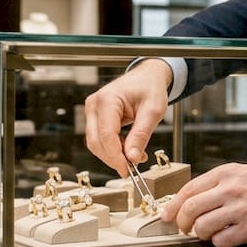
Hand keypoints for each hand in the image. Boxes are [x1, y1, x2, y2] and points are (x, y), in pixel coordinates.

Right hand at [83, 59, 172, 175]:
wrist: (147, 77)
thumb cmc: (150, 87)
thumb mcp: (153, 111)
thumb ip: (141, 135)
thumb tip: (132, 158)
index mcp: (108, 99)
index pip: (105, 135)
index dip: (115, 156)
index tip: (127, 169)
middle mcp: (95, 104)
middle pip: (96, 142)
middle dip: (113, 158)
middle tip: (132, 168)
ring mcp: (93, 110)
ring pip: (96, 142)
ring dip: (113, 154)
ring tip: (135, 156)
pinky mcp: (96, 117)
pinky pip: (100, 138)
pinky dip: (113, 148)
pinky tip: (128, 149)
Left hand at [161, 163, 246, 246]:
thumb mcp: (244, 174)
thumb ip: (219, 184)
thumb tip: (192, 199)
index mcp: (227, 174)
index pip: (188, 189)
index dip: (173, 205)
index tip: (168, 215)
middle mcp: (231, 189)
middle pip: (190, 209)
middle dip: (182, 223)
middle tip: (185, 228)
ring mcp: (240, 209)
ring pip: (202, 227)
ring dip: (202, 234)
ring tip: (212, 231)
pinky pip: (221, 241)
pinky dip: (220, 242)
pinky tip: (228, 236)